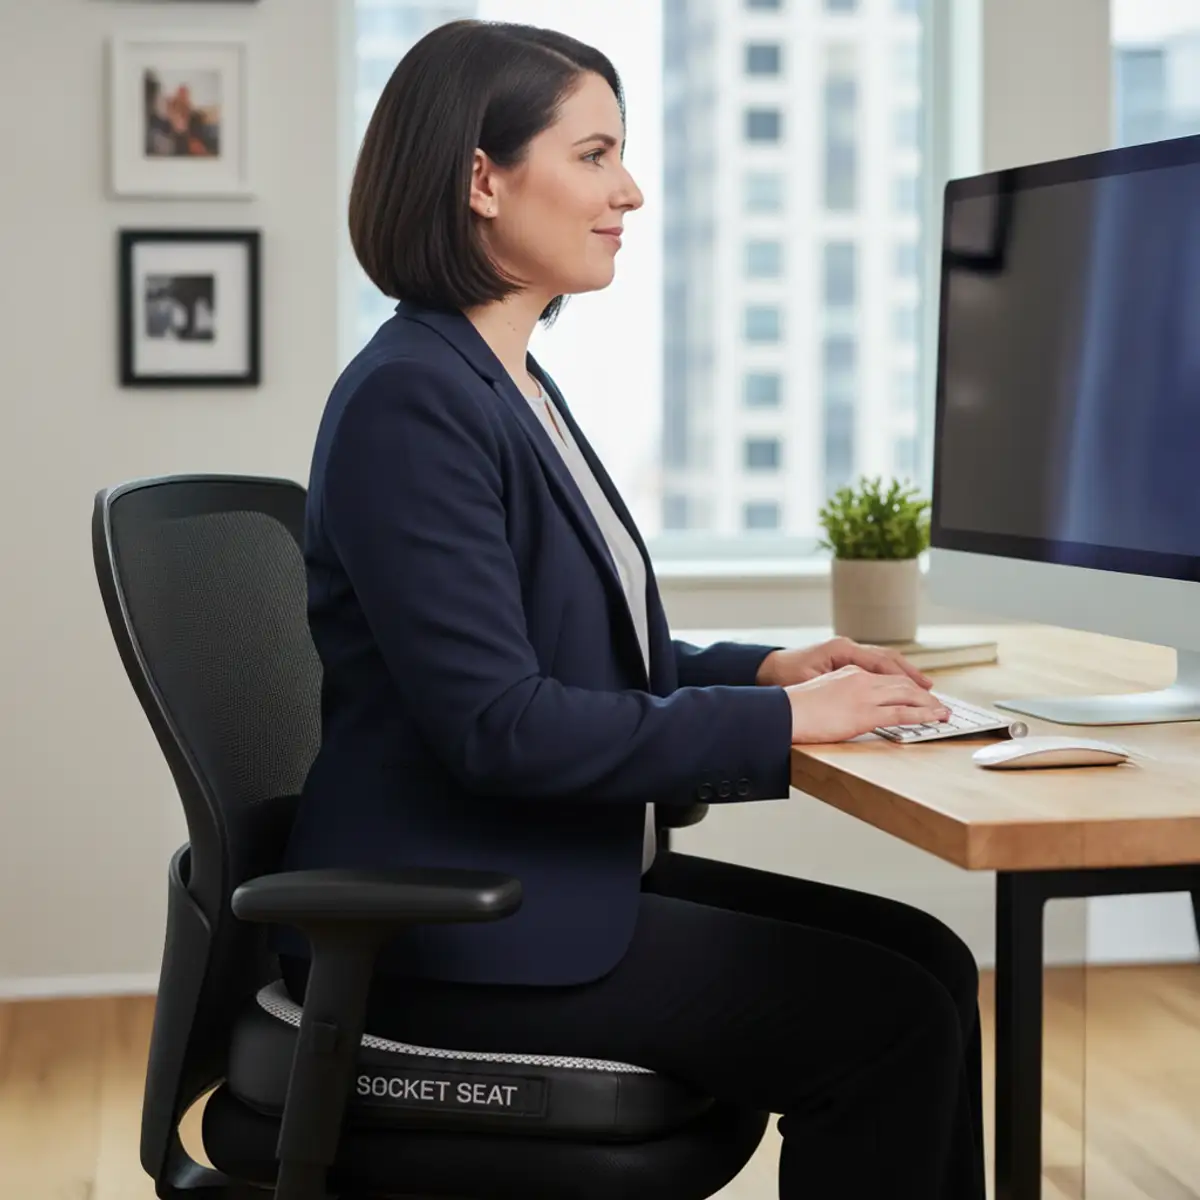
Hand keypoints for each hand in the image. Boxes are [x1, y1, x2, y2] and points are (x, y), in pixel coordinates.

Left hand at [757, 636, 932, 689]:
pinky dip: (889, 673)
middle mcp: (847, 647)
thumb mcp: (812, 683)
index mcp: (842, 649)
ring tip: (923, 686)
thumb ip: (839, 686)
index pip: (882, 662)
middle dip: (910, 674)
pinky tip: (899, 685)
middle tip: (930, 689)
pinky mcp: (844, 659)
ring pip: (883, 659)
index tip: (921, 691)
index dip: (904, 678)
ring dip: (903, 672)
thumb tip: (866, 692)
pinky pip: (874, 664)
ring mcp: (846, 651)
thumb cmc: (787, 676)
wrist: (769, 668)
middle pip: (888, 658)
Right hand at [785, 665, 949, 743]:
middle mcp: (861, 679)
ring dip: (929, 704)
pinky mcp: (865, 714)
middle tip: (938, 703)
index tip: (919, 692)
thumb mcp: (822, 691)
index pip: (886, 675)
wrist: (784, 712)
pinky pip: (901, 714)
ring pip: (907, 696)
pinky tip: (933, 718)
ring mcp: (864, 696)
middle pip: (902, 683)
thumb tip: (848, 706)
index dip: (907, 685)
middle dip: (923, 694)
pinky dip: (922, 715)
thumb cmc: (795, 707)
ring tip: (942, 712)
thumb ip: (840, 693)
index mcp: (850, 672)